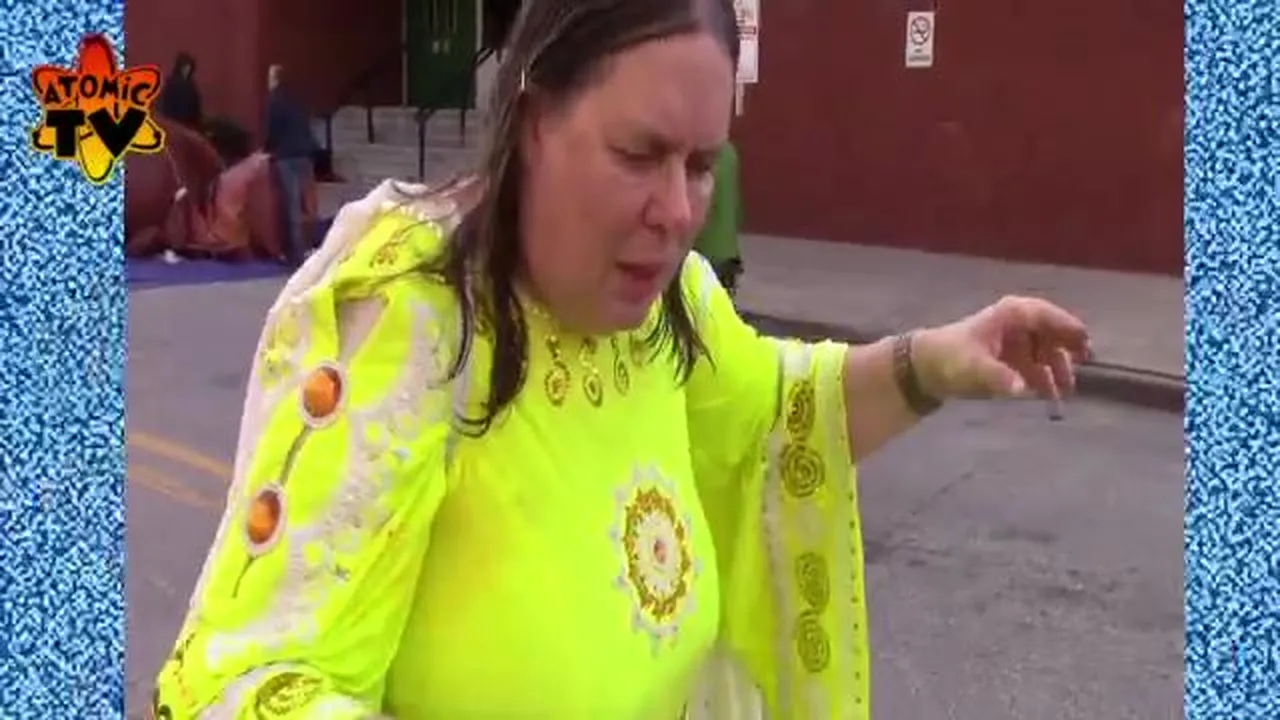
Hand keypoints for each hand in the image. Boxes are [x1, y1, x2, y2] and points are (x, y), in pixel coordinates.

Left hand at [913, 296, 1090, 401]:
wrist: (924, 369)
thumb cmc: (949, 359)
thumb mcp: (973, 368)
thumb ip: (999, 377)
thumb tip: (1020, 388)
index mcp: (1010, 315)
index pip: (1046, 315)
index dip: (1068, 327)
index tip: (1085, 343)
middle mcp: (1016, 324)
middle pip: (1051, 333)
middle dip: (1065, 352)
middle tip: (1082, 368)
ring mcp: (1014, 341)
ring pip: (1045, 351)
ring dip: (1056, 370)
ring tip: (1065, 392)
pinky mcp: (1010, 358)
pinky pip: (1034, 365)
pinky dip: (1042, 379)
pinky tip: (1048, 396)